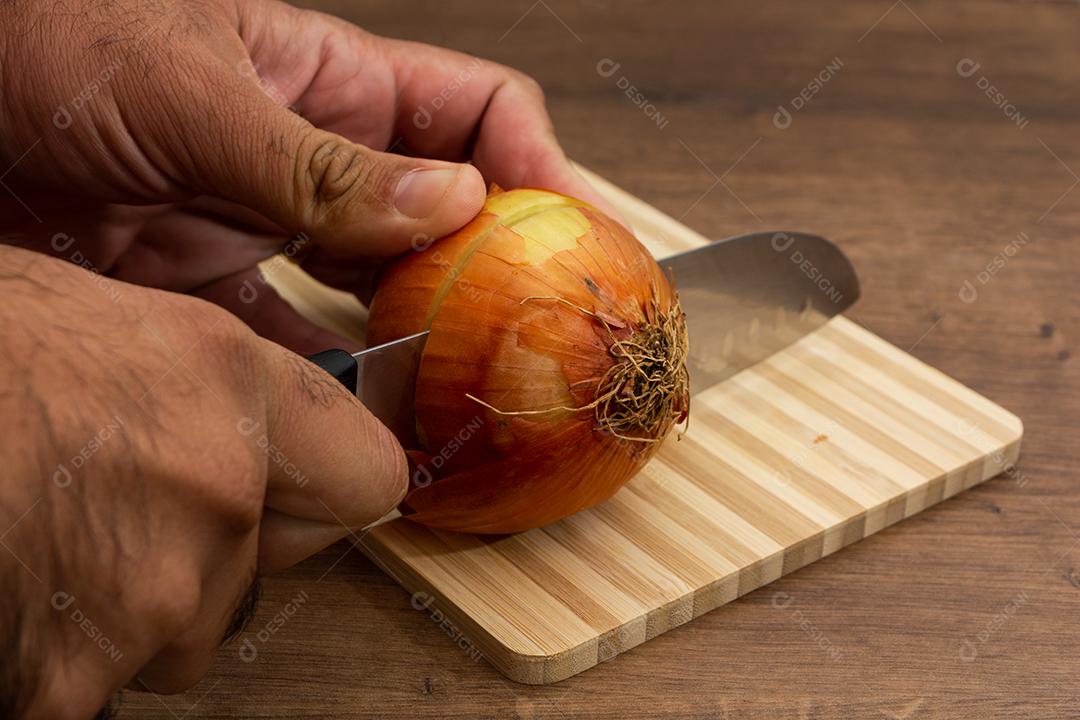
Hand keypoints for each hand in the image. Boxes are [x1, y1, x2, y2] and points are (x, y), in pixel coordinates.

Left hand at [0, 0, 618, 352]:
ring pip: (370, 292)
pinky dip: (322, 385)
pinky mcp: (203, 288)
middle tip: (524, 343)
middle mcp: (312, 160)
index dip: (534, 168)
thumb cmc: (42, 33)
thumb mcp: (187, 88)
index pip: (474, 115)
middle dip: (488, 276)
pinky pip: (286, 345)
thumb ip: (316, 160)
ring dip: (412, 343)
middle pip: (438, 217)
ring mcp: (261, 227)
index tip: (570, 235)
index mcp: (330, 83)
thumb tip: (450, 203)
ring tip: (451, 394)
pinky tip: (352, 419)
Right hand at [0, 245, 406, 717]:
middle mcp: (213, 491)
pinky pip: (101, 689)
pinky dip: (61, 660)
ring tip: (50, 541)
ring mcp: (148, 597)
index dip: (330, 485)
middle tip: (137, 510)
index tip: (299, 486)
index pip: (366, 473)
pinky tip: (17, 596)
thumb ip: (196, 378)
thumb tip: (236, 418)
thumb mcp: (92, 313)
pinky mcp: (68, 685)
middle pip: (274, 565)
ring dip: (139, 606)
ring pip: (189, 634)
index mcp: (223, 385)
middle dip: (223, 551)